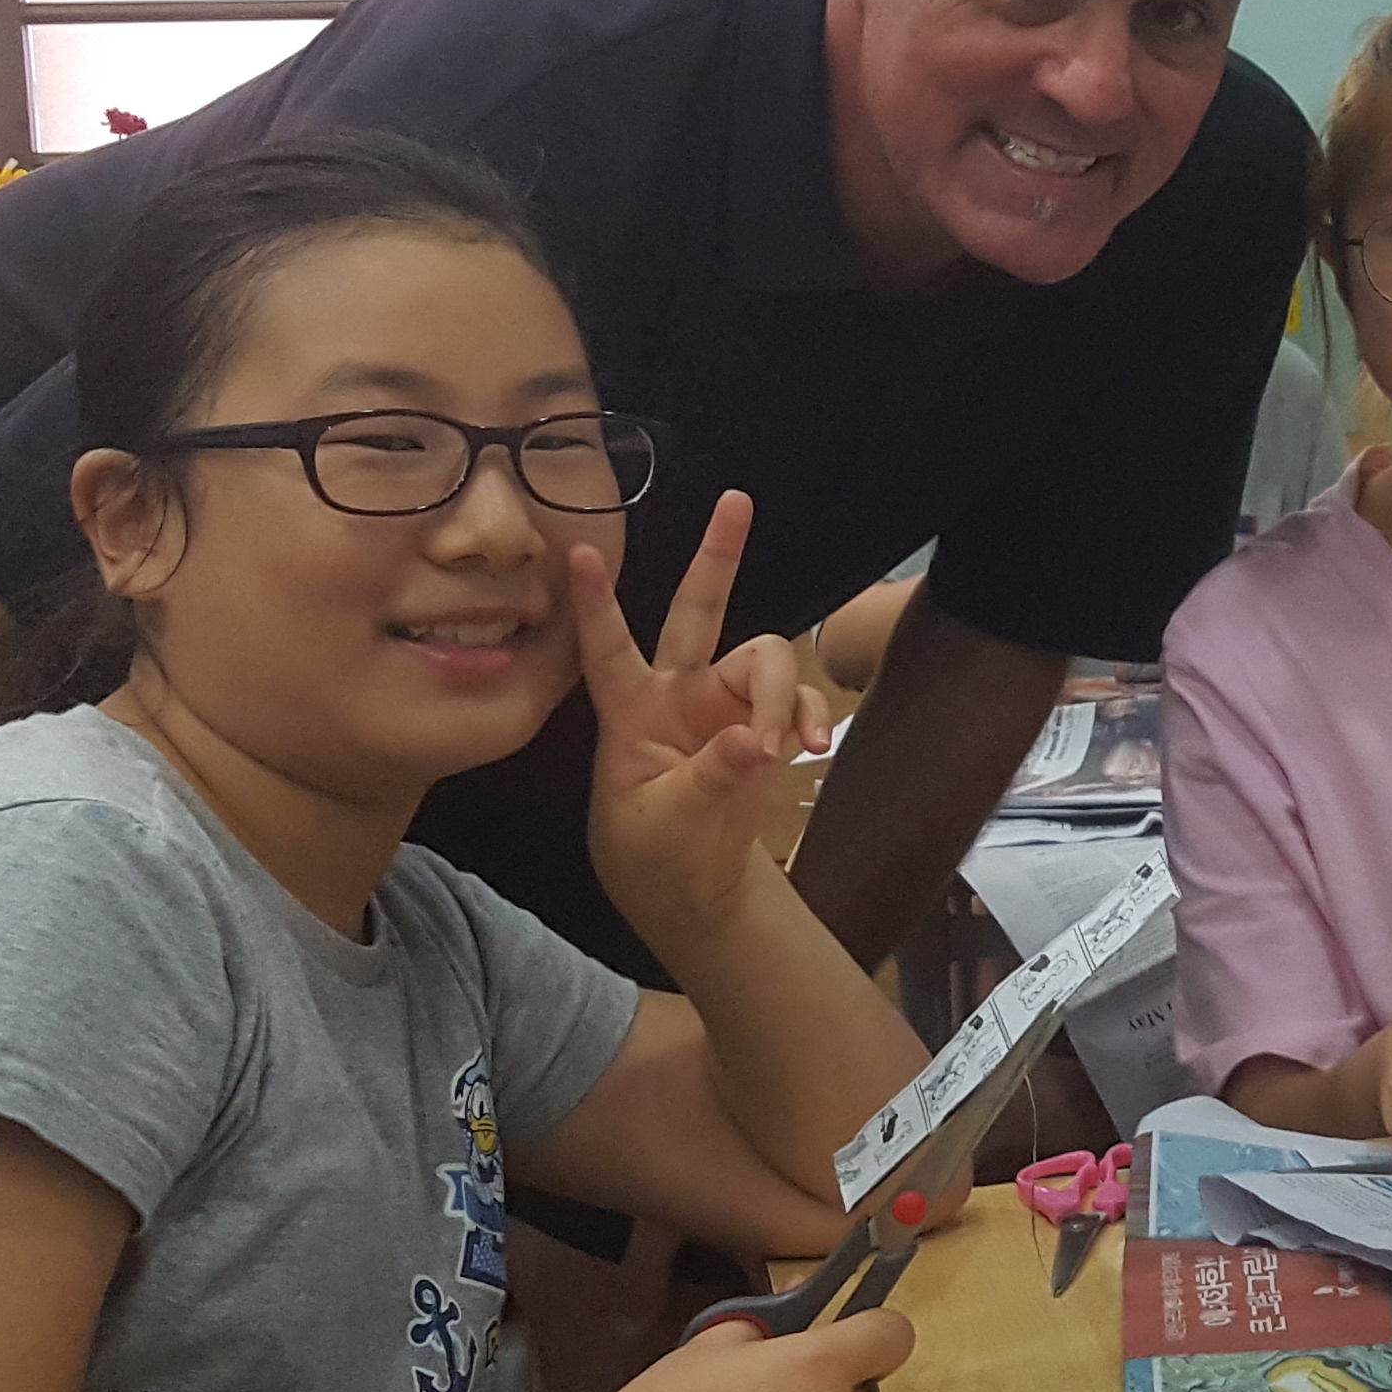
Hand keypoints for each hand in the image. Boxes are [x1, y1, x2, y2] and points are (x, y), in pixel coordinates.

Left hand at [573, 492, 838, 940]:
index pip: (606, 649)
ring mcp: (723, 704)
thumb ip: (709, 779)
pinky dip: (809, 717)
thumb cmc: (653, 855)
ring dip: (782, 695)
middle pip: (697, 611)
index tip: (580, 552)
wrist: (694, 889)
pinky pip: (797, 699)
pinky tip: (810, 747)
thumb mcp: (665, 825)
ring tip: (785, 746)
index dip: (595, 603)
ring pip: (764, 657)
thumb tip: (754, 738)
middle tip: (737, 501)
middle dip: (717, 556)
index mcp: (629, 713)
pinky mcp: (762, 722)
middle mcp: (676, 693)